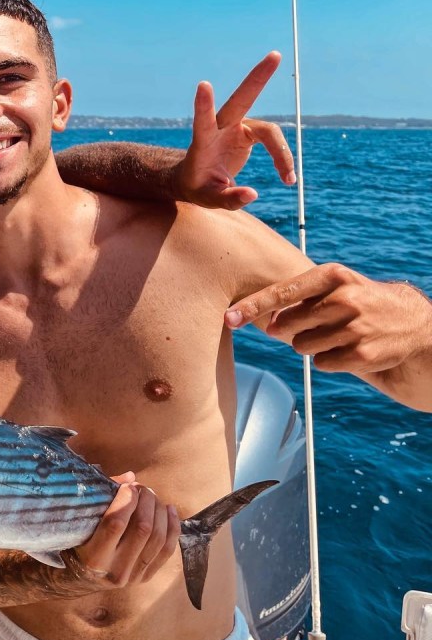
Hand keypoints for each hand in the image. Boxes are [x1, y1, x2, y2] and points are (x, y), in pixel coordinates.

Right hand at [67, 473, 179, 587]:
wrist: (80, 578)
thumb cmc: (77, 542)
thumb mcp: (82, 522)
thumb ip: (103, 497)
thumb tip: (131, 477)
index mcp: (94, 557)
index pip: (116, 523)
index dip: (126, 499)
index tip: (128, 486)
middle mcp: (115, 570)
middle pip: (143, 529)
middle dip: (146, 501)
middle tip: (142, 488)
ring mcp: (133, 576)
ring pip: (158, 538)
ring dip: (159, 511)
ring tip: (152, 497)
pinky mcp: (146, 577)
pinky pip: (168, 550)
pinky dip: (173, 526)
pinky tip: (170, 510)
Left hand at [175, 51, 295, 209]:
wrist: (196, 181)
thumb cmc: (197, 188)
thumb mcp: (208, 199)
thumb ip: (228, 199)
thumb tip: (252, 194)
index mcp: (204, 141)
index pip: (203, 120)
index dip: (204, 105)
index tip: (203, 85)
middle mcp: (222, 127)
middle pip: (242, 99)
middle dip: (258, 78)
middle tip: (275, 55)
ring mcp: (237, 127)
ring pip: (269, 130)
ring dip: (281, 153)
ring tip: (288, 179)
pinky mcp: (249, 133)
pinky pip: (274, 141)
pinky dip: (282, 158)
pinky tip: (287, 177)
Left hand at [226, 264, 431, 405]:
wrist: (411, 323)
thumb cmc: (356, 302)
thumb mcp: (331, 286)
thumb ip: (293, 297)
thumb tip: (253, 316)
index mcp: (332, 275)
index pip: (282, 292)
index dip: (252, 306)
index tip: (229, 317)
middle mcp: (345, 298)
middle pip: (286, 325)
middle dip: (289, 329)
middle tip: (314, 324)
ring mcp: (357, 327)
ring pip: (301, 347)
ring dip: (310, 345)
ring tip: (336, 335)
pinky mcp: (364, 355)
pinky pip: (320, 364)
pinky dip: (327, 360)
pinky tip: (348, 348)